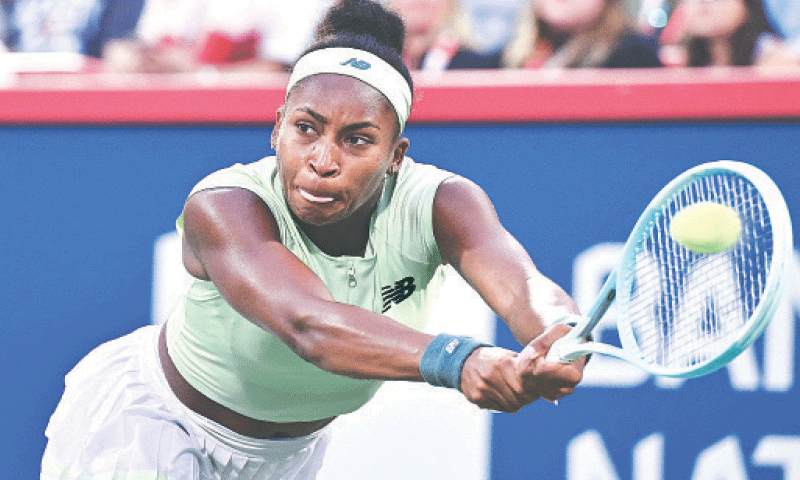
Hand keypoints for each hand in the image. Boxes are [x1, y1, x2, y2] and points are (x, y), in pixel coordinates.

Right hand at [458, 323, 585, 412]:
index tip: (538, 390)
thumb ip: (525, 369)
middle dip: (528, 397)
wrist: (462, 361)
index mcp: (503, 364)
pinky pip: (499, 408)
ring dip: (518, 402)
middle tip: (530, 394)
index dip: (535, 390)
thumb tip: (548, 388)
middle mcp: (492, 376)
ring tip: (516, 395)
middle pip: (519, 397)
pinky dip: (505, 405)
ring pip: (511, 405)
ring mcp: (484, 388)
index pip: (526, 384)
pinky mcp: (477, 398)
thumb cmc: (491, 358)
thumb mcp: (507, 357)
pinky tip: (504, 397)